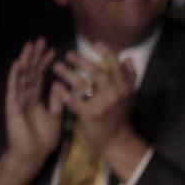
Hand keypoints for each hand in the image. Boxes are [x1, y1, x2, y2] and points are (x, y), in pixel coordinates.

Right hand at [0, 39, 63, 184]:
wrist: (33, 154)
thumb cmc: (44, 138)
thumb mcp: (56, 116)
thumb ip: (57, 100)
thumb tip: (59, 84)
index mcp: (36, 99)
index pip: (41, 76)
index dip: (45, 63)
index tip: (53, 49)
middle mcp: (26, 97)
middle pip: (31, 73)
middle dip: (35, 56)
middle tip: (40, 40)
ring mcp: (18, 101)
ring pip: (22, 77)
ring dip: (26, 61)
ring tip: (29, 46)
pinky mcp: (13, 107)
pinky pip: (14, 89)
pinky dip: (16, 76)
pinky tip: (18, 64)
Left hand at [51, 44, 148, 180]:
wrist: (117, 141)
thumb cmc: (120, 117)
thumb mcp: (129, 95)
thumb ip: (129, 76)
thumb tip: (128, 58)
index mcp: (125, 87)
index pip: (116, 65)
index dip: (106, 53)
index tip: (95, 43)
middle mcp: (116, 93)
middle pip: (98, 72)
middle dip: (82, 61)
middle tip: (68, 54)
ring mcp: (103, 104)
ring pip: (84, 84)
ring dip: (68, 74)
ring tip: (56, 67)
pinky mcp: (90, 115)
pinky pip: (73, 101)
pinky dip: (62, 93)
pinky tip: (55, 87)